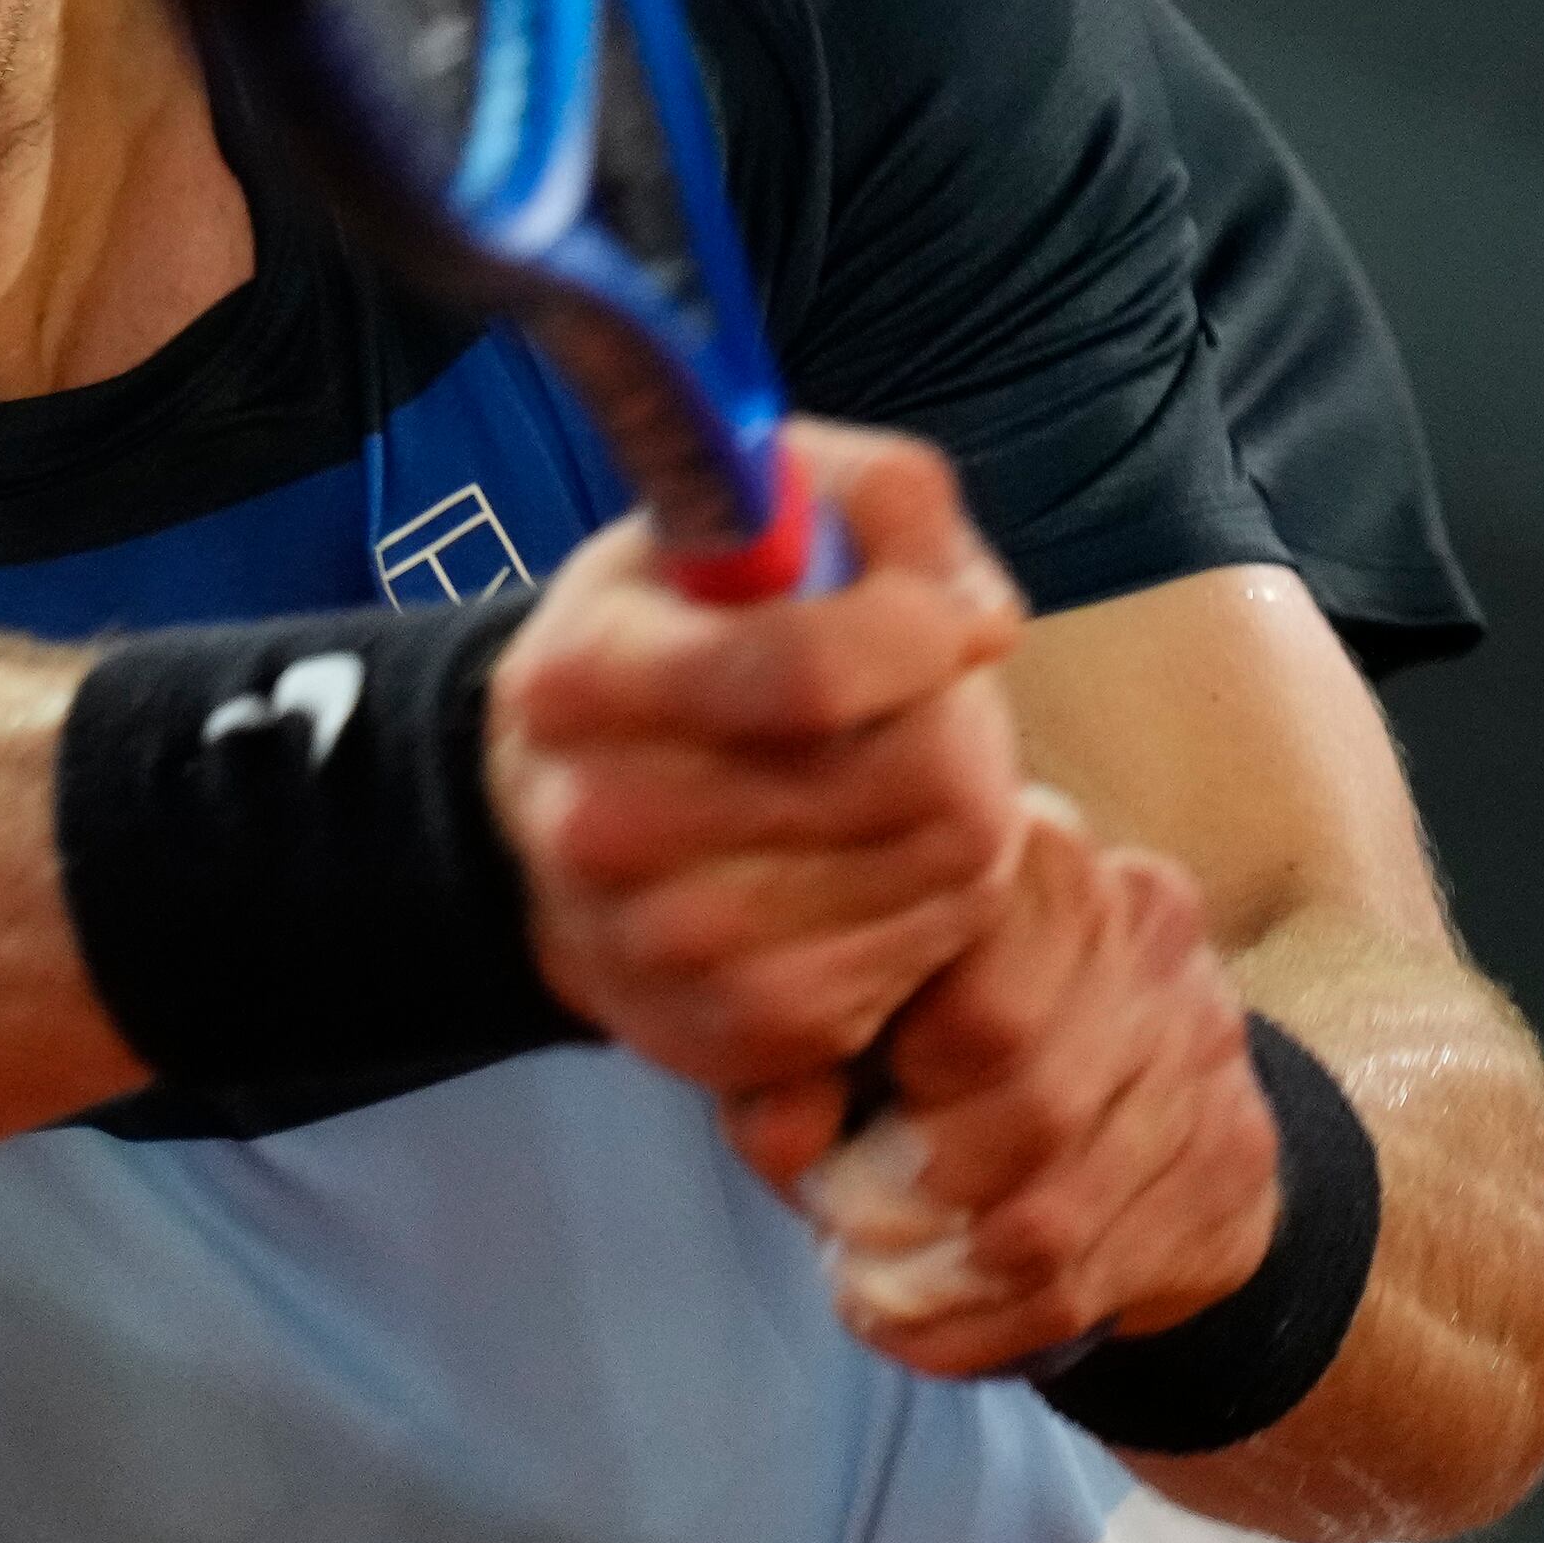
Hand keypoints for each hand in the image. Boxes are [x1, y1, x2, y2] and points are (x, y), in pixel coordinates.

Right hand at [485, 421, 1028, 1095]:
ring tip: (899, 775)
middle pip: (909, 777)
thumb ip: (883, 506)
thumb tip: (979, 623)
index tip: (942, 617)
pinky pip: (922, 960)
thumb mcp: (752, 512)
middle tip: (923, 700)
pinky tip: (876, 863)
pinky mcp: (732, 1037)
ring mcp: (660, 948)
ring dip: (964, 812)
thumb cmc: (685, 636)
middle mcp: (600, 824)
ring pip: (941, 871)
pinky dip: (936, 906)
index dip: (922, 632)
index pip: (810, 670)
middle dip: (957, 720)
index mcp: (586, 674)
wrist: (564, 817)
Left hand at [758, 791, 1284, 1381]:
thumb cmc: (945, 1038)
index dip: (882, 1046)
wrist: (1132, 1077)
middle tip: (840, 1214)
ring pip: (1049, 1216)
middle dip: (905, 1186)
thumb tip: (788, 1142)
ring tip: (863, 1283)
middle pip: (1025, 1095)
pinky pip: (1081, 1287)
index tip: (822, 1106)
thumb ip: (798, 1061)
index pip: (968, 946)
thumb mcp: (855, 1016)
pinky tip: (915, 1326)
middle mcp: (1140, 927)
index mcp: (1035, 860)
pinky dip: (973, 1331)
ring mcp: (1203, 1043)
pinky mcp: (1234, 1158)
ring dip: (930, 1279)